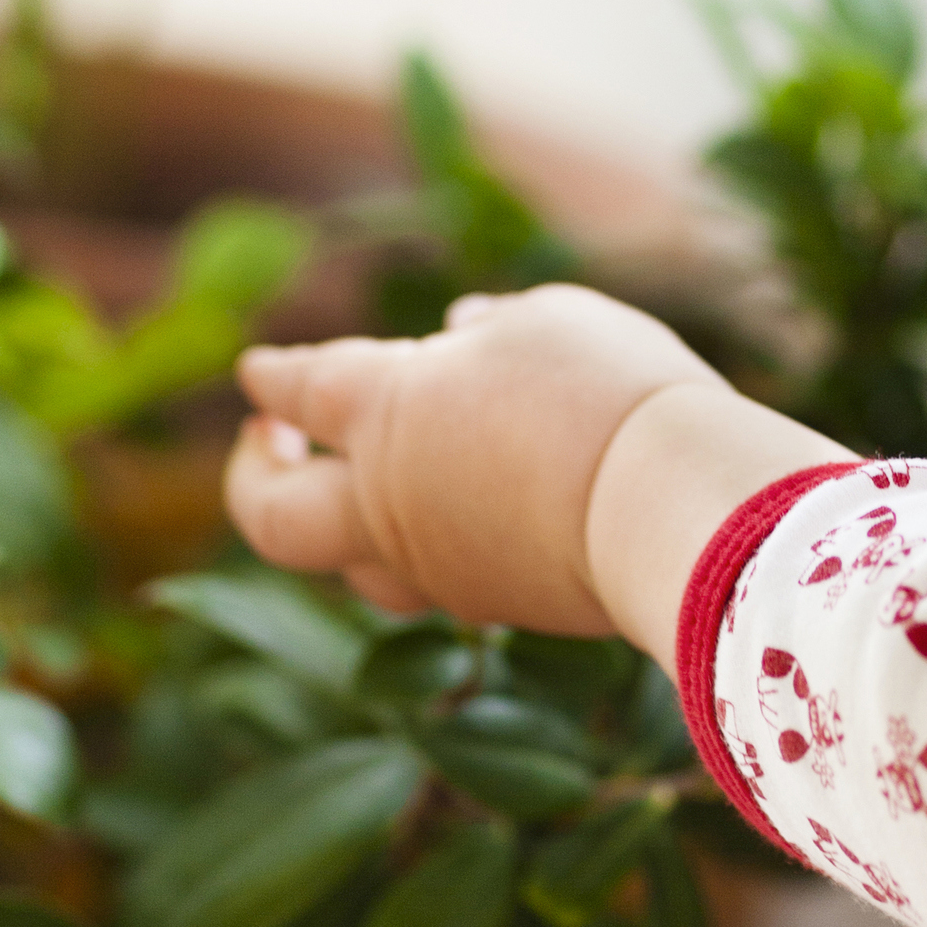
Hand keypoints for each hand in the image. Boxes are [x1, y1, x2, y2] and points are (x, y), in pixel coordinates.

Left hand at [227, 283, 708, 631]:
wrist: (671, 507)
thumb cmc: (606, 388)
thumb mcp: (550, 321)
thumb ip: (492, 329)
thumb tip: (458, 337)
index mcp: (384, 410)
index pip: (301, 390)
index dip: (274, 377)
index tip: (256, 371)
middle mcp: (388, 500)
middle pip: (273, 517)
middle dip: (254, 479)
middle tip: (264, 443)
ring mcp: (438, 567)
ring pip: (355, 565)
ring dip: (344, 524)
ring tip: (367, 485)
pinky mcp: (499, 605)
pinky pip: (437, 578)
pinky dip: (430, 541)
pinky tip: (466, 506)